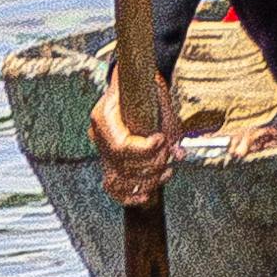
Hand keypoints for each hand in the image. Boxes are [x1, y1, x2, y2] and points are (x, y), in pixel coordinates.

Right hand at [88, 65, 181, 203]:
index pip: (121, 146)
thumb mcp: (158, 95)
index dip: (144, 150)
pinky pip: (113, 186)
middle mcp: (98, 136)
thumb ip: (169, 123)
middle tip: (169, 153)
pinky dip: (129, 195)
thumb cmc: (142, 84)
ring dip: (147, 180)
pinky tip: (147, 195)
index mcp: (104, 116)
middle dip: (152, 164)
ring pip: (119, 179)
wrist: (130, 82)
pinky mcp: (108, 160)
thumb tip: (178, 154)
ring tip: (167, 170)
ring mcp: (101, 150)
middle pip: (122, 165)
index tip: (161, 140)